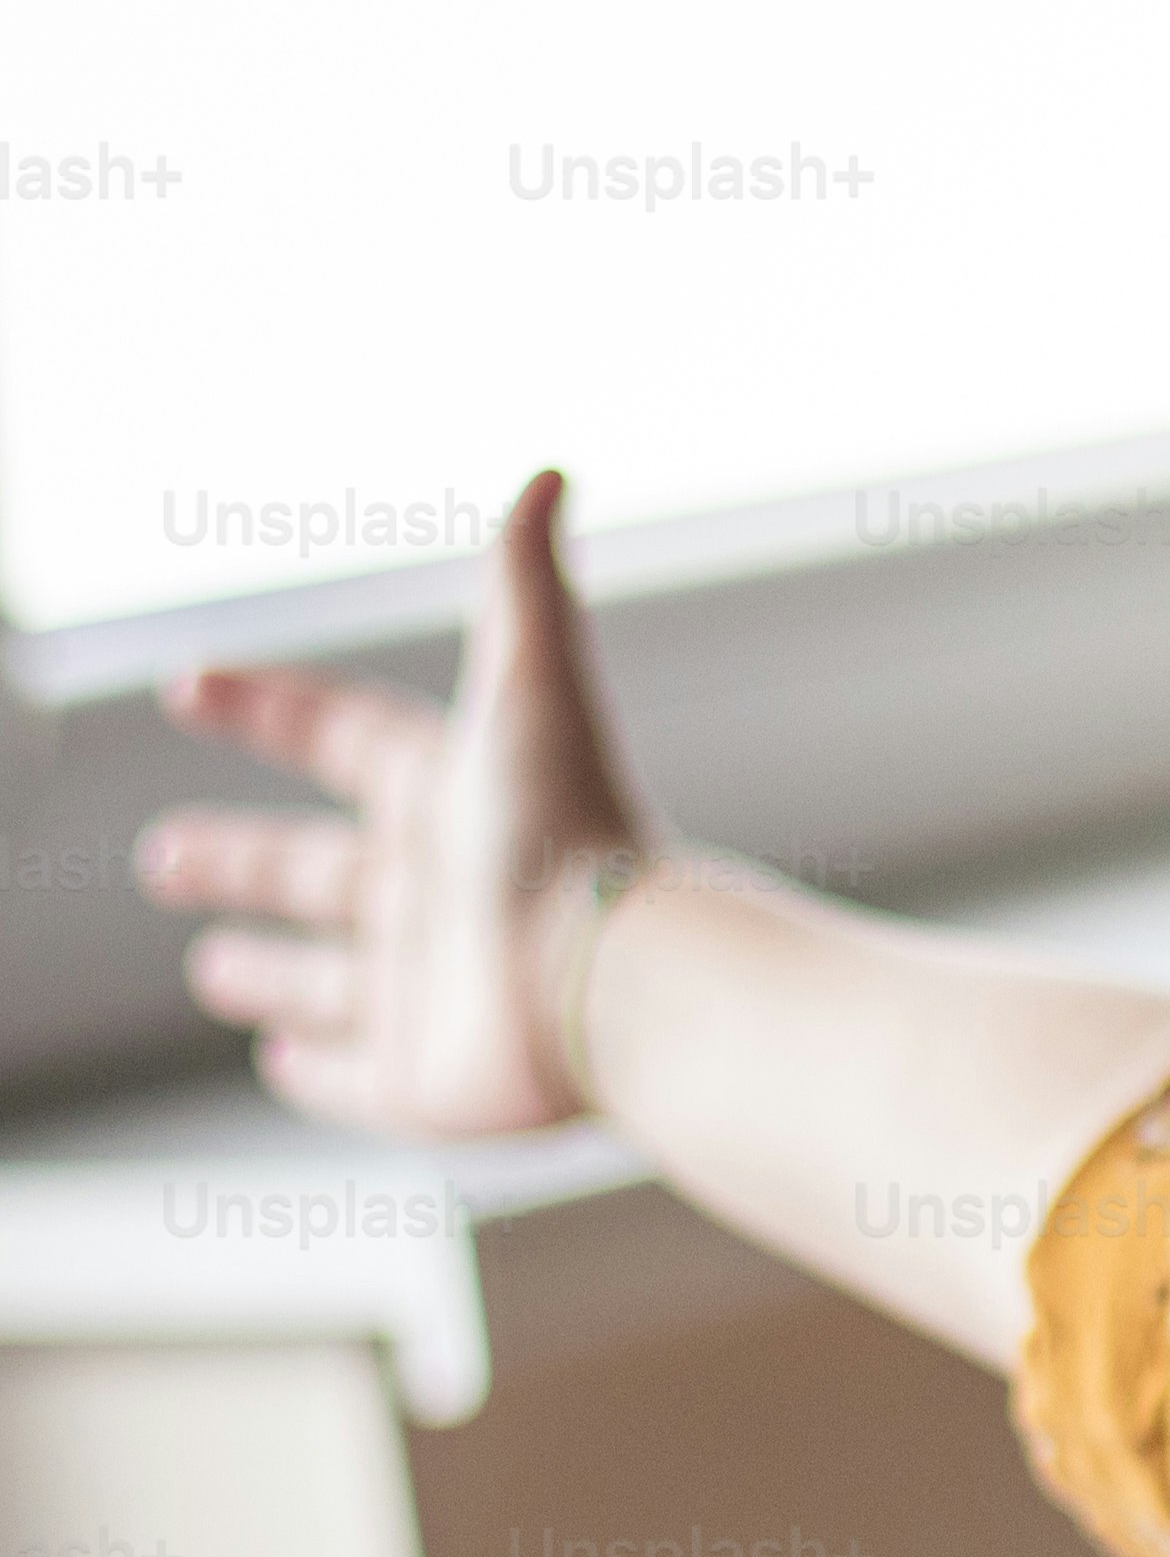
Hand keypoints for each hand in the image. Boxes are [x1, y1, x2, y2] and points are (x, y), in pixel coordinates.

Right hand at [129, 466, 658, 1136]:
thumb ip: (524, 584)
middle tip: (165, 856)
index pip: (345, 740)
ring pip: (330, 980)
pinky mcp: (423, 1084)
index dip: (271, 711)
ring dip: (271, 971)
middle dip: (240, 860)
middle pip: (318, 871)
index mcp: (450, 802)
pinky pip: (357, 1080)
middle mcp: (435, 897)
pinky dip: (315, 1070)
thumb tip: (549, 471)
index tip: (189, 686)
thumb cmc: (566, 834)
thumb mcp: (530, 689)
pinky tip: (279, 1056)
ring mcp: (426, 994)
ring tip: (217, 965)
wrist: (617, 981)